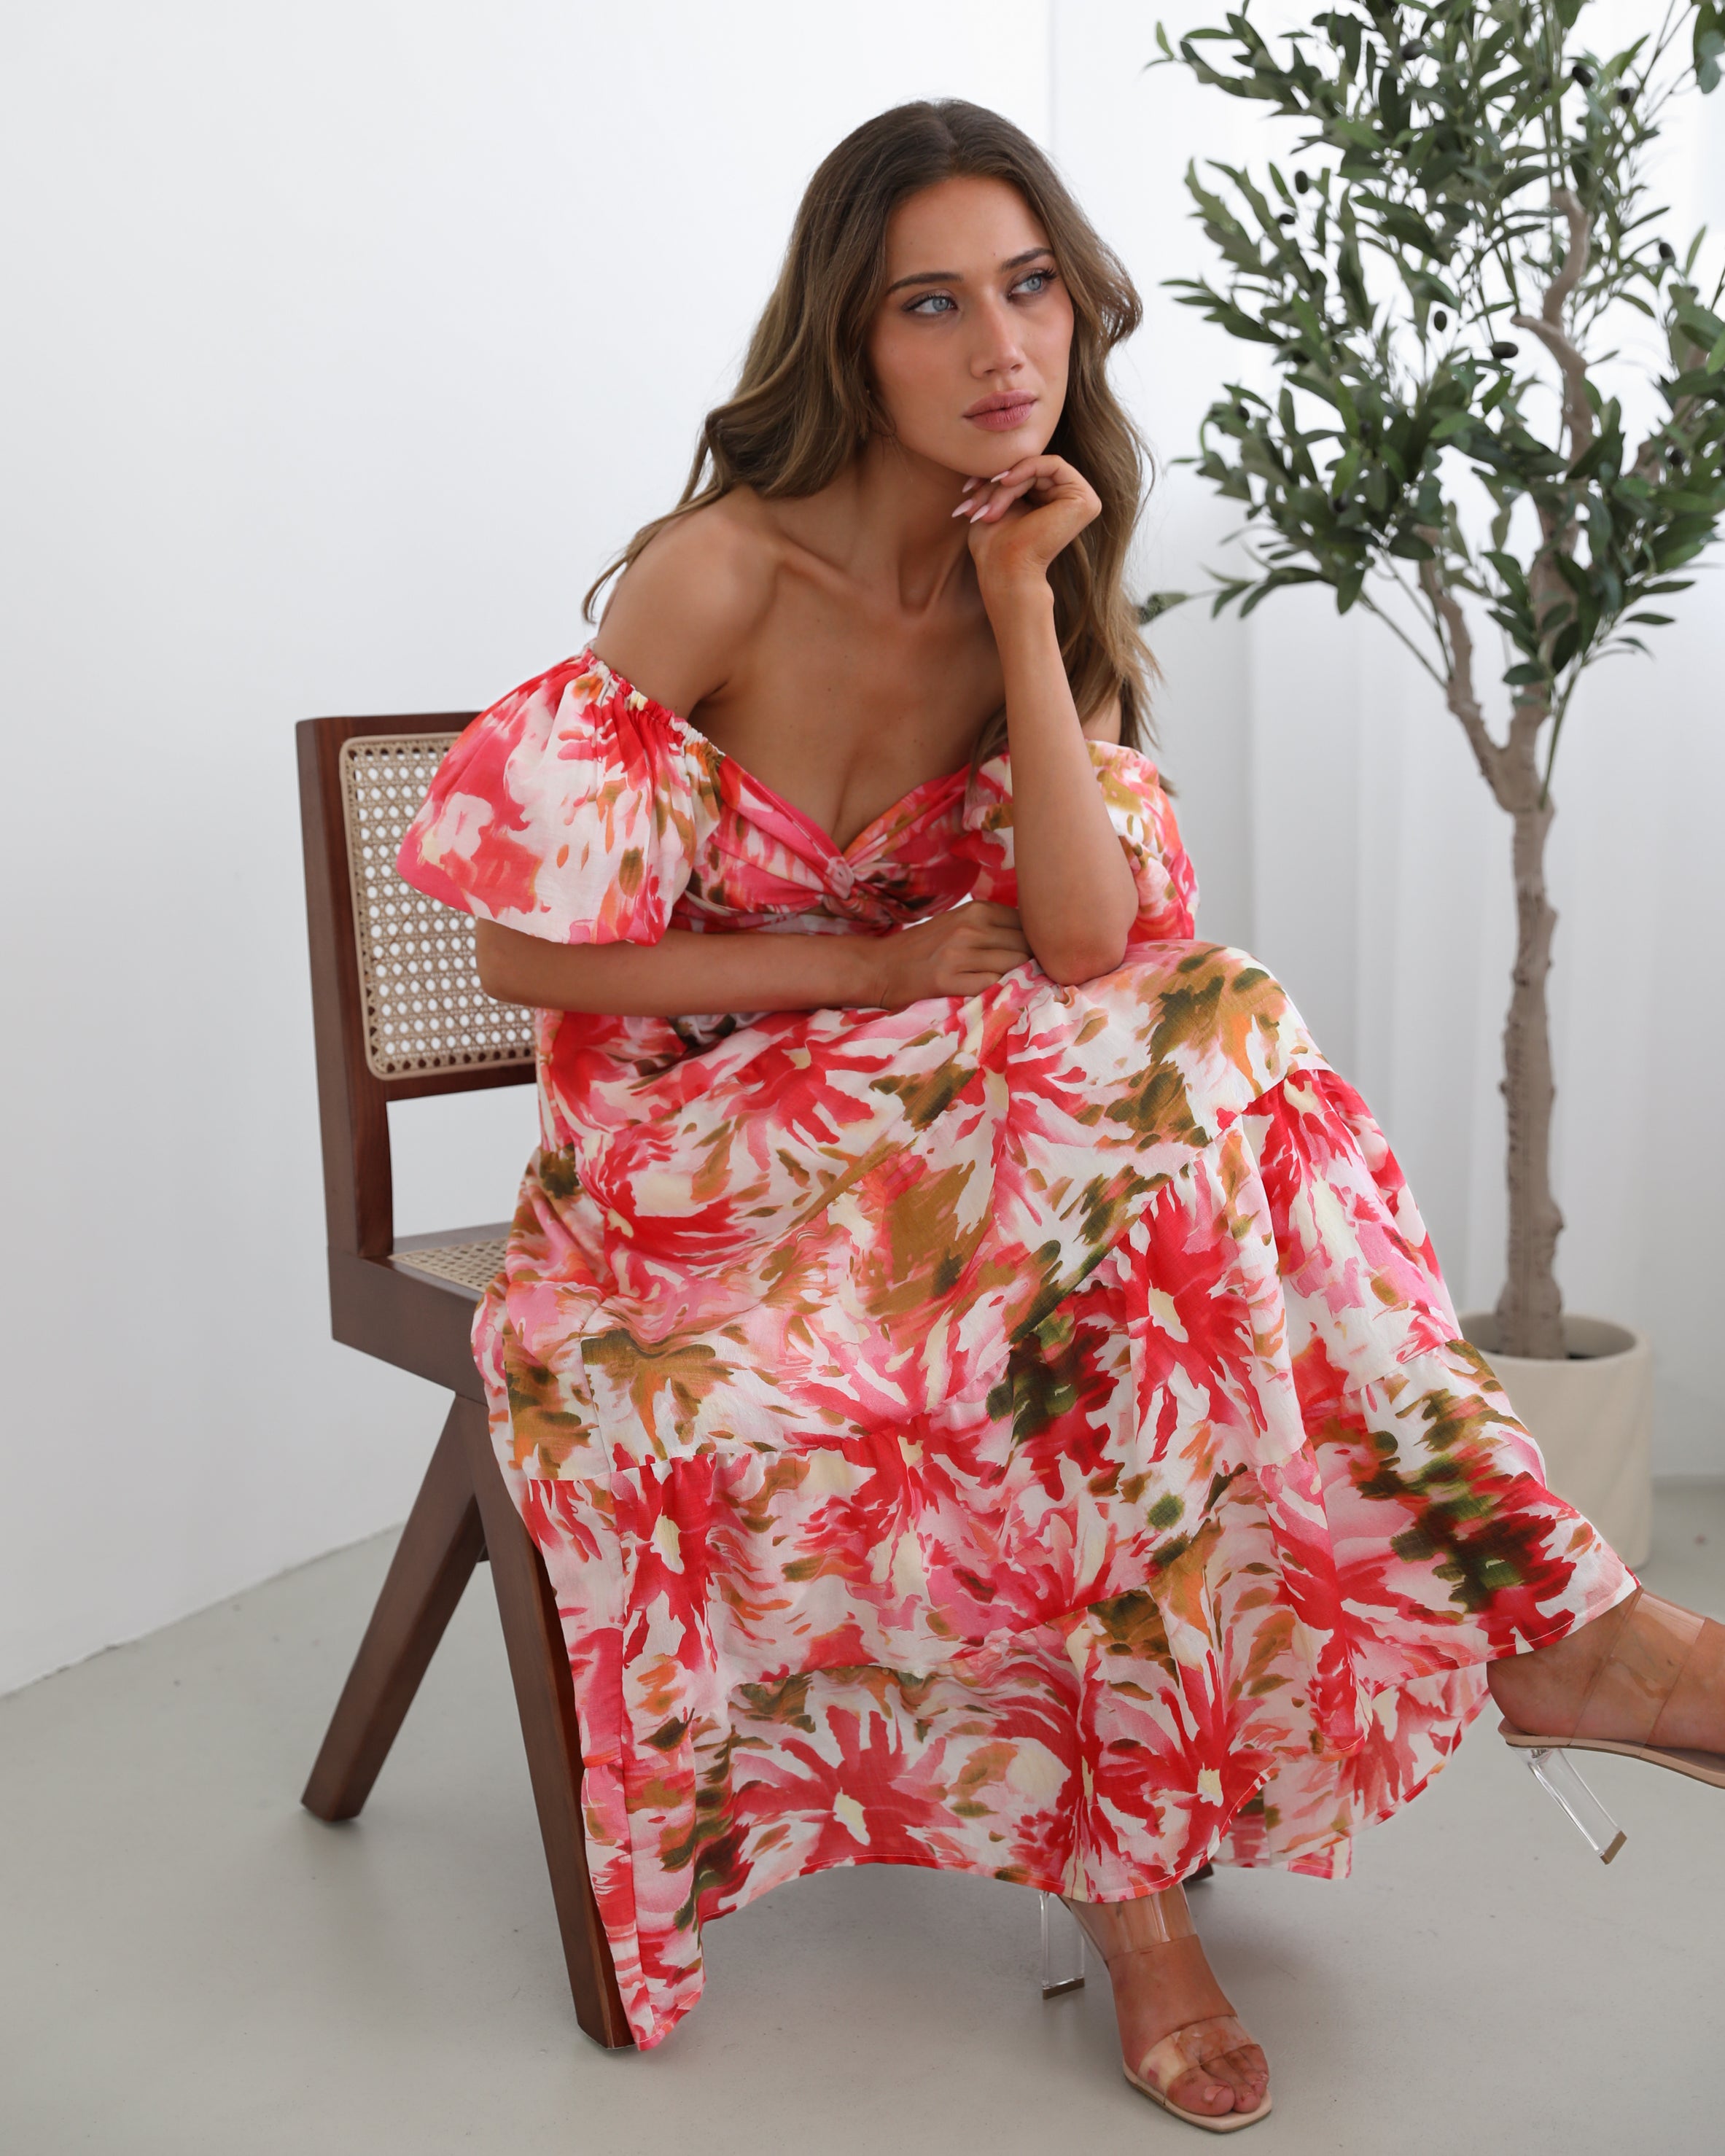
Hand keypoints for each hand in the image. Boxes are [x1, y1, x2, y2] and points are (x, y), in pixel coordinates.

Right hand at [859, 901, 1031, 1008]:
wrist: (880, 966)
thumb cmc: (924, 948)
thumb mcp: (959, 923)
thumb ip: (992, 926)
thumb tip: (1035, 937)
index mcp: (976, 910)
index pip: (1027, 923)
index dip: (1037, 942)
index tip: (1036, 957)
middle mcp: (969, 927)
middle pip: (1025, 944)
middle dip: (1034, 961)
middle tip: (1033, 976)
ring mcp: (958, 954)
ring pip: (1013, 964)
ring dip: (1021, 977)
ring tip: (1019, 987)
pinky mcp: (947, 980)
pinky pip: (991, 985)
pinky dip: (998, 991)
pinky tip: (994, 995)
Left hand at [957, 454, 1100, 608]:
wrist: (1003, 570)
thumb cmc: (995, 545)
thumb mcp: (995, 501)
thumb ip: (1004, 478)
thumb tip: (996, 453)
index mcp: (1055, 503)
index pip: (1026, 473)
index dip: (997, 476)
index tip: (968, 490)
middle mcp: (1072, 502)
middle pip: (1031, 470)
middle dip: (997, 482)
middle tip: (974, 504)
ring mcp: (1083, 500)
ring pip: (1037, 468)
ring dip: (1005, 485)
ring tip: (987, 509)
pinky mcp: (1085, 500)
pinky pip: (1053, 464)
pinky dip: (1025, 469)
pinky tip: (1005, 483)